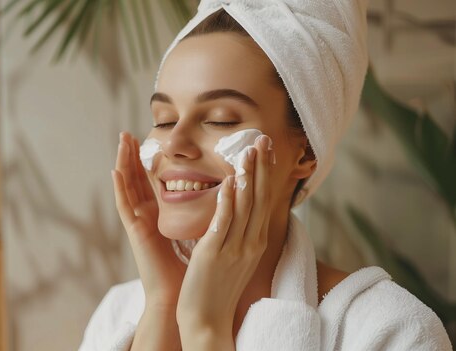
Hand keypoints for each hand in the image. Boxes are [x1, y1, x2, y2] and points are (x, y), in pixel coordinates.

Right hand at [111, 132, 186, 307]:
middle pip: (137, 180)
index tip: (148, 141)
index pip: (151, 183)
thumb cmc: (192, 271)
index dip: (148, 162)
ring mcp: (139, 224)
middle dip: (132, 156)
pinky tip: (115, 170)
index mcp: (160, 218)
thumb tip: (221, 197)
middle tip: (128, 133)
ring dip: (123, 162)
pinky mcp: (136, 232)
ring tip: (121, 140)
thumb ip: (201, 216)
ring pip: (128, 187)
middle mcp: (147, 218)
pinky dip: (119, 188)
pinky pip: (125, 206)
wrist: (183, 297)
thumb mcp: (198, 235)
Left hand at [176, 135, 274, 338]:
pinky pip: (224, 222)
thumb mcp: (234, 257)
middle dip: (261, 168)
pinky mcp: (215, 253)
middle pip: (259, 198)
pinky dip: (228, 200)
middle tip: (262, 140)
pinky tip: (230, 181)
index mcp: (254, 242)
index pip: (263, 202)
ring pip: (245, 206)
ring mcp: (234, 248)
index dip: (265, 175)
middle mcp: (249, 243)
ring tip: (248, 151)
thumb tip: (237, 211)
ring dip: (248, 176)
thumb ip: (237, 234)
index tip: (266, 152)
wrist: (207, 320)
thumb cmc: (217, 288)